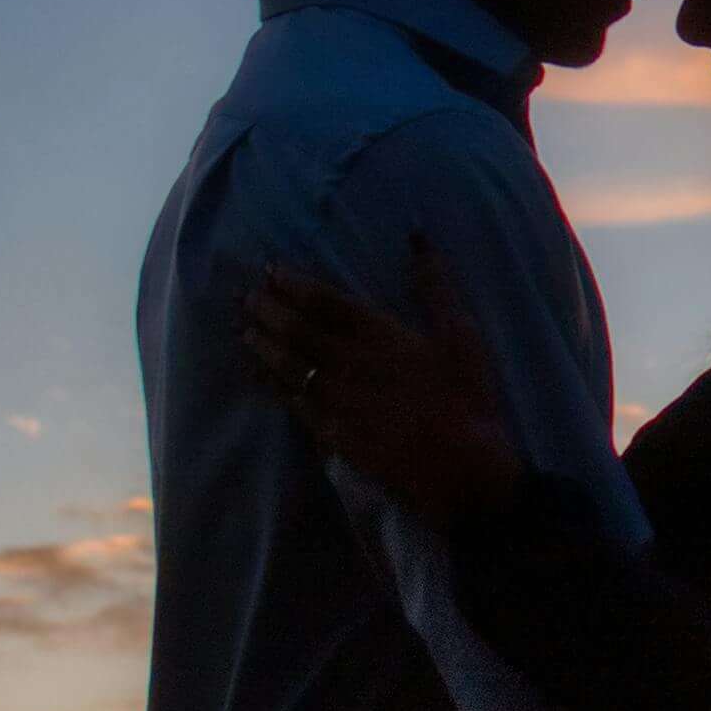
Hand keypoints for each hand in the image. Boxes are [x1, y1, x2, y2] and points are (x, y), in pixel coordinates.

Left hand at [244, 238, 528, 524]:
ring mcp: (339, 402)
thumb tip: (416, 236)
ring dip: (262, 345)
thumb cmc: (469, 402)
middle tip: (243, 295)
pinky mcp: (334, 435)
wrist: (464, 474)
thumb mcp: (462, 337)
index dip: (295, 285)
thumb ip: (436, 287)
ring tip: (241, 327)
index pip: (328, 303)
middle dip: (268, 311)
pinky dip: (272, 386)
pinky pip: (294, 404)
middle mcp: (352, 365)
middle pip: (299, 332)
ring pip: (290, 366)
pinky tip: (257, 374)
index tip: (270, 271)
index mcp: (383, 336)